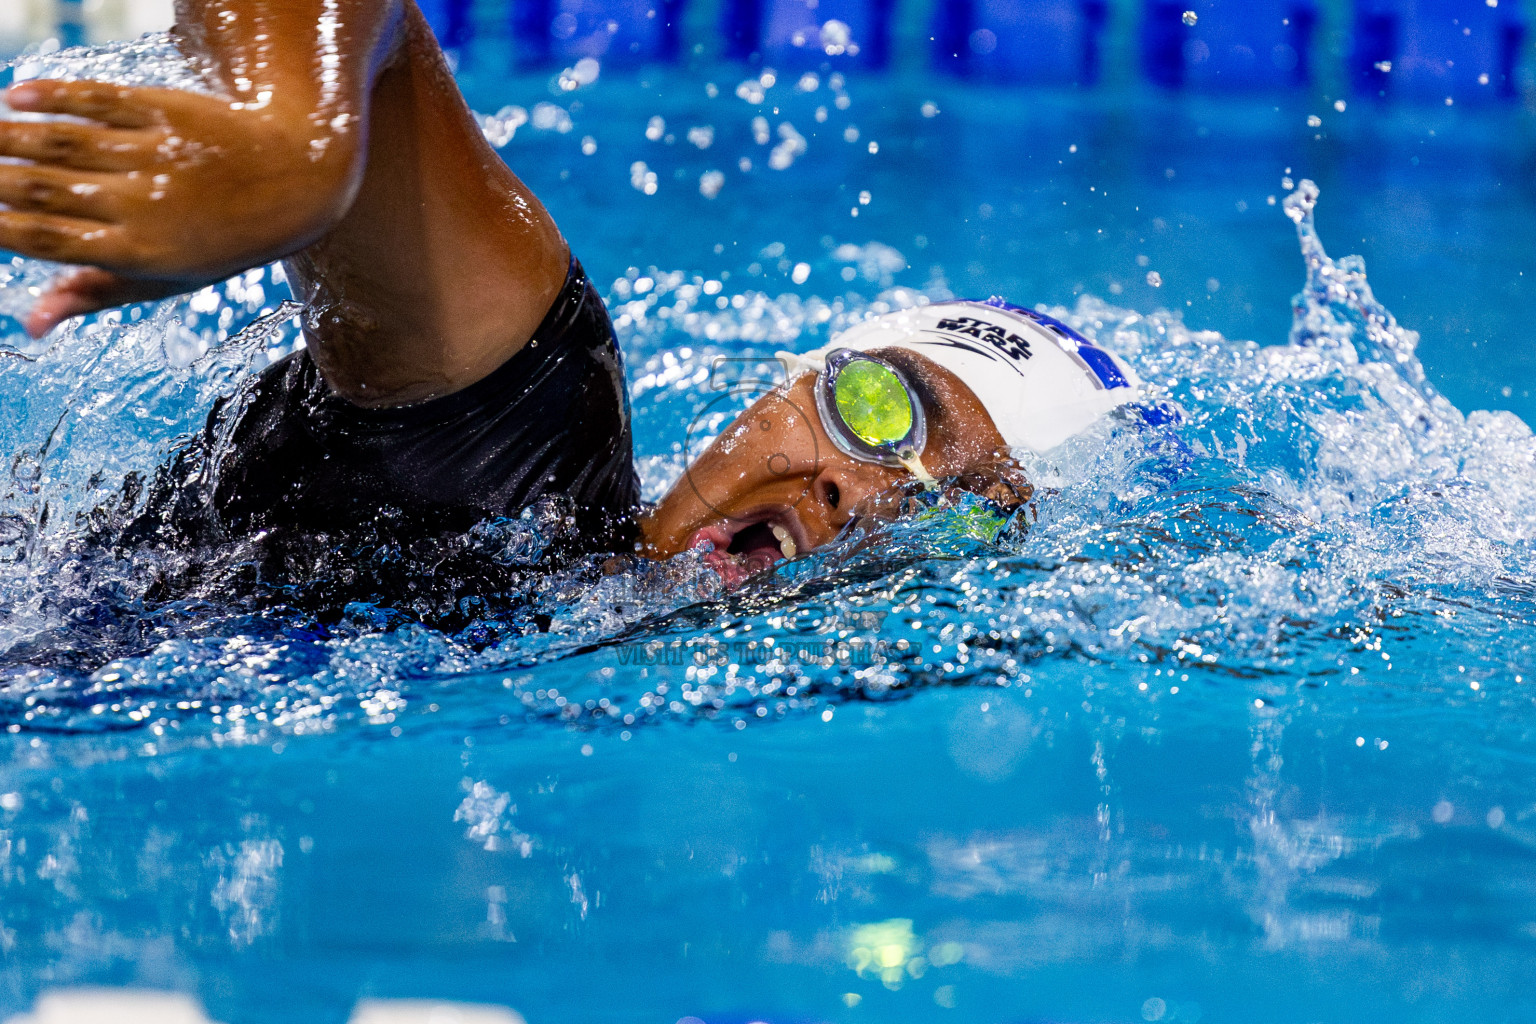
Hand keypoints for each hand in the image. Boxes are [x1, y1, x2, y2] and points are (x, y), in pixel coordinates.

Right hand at [0, 79, 363, 336]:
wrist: (296, 183)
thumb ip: (94, 293)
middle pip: (43, 189)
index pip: (45, 241)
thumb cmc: (220, 241)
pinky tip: (15, 96)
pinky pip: (98, 101)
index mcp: (138, 253)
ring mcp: (154, 156)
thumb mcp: (166, 280)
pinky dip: (52, 96)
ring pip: (62, 142)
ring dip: (7, 135)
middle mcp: (143, 205)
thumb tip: (29, 324)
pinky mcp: (165, 113)